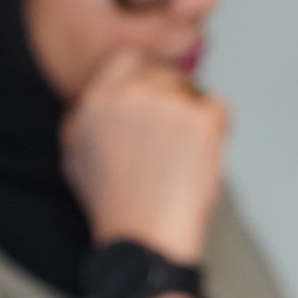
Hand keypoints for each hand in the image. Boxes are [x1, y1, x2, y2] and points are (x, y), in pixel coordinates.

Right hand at [59, 49, 227, 265]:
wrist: (144, 238)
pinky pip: (219, 108)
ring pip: (195, 92)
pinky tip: (200, 159)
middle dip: (176, 100)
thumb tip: (108, 95)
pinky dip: (218, 130)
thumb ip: (90, 116)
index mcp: (97, 100)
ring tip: (183, 158)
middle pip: (167, 74)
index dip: (146, 76)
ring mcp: (168, 104)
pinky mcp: (201, 119)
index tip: (157, 95)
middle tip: (177, 138)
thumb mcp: (77, 155)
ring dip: (196, 118)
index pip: (129, 59)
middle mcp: (130, 95)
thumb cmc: (115, 205)